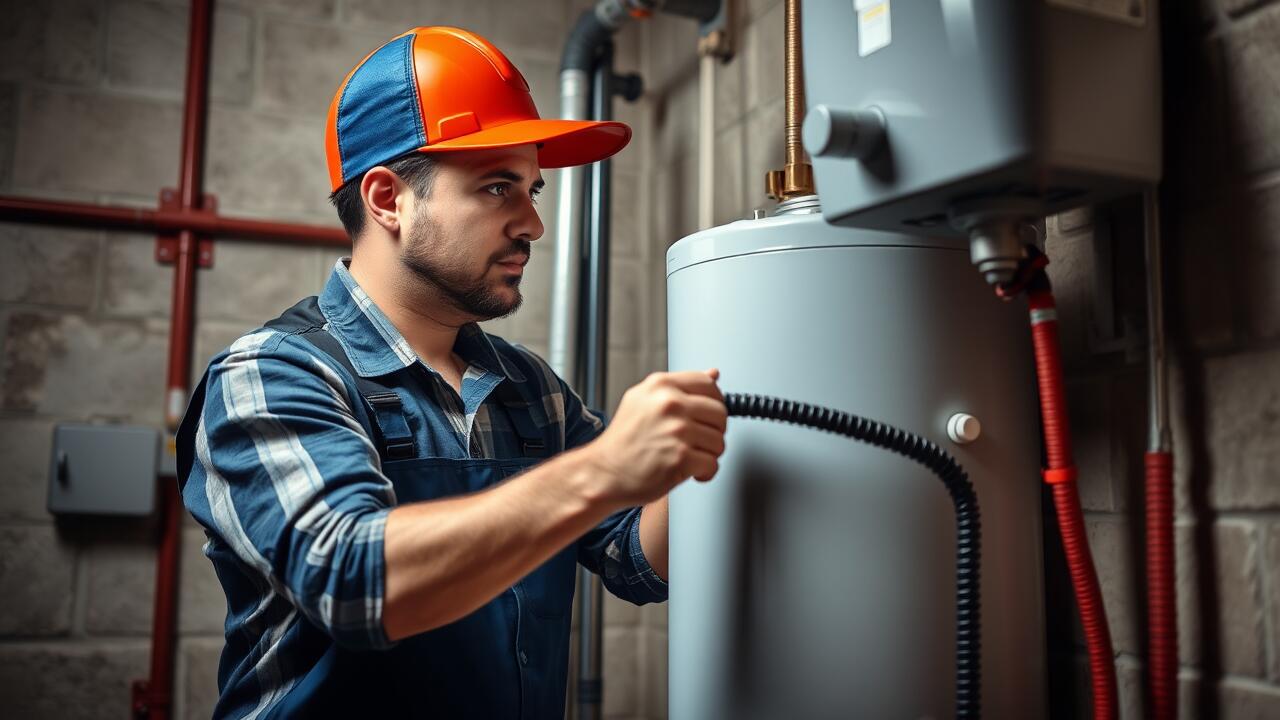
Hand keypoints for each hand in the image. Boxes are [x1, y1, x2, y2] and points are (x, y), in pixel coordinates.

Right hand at [584, 369, 727, 507]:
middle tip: (697, 441)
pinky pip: (712, 464)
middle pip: (720, 413)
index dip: (715, 402)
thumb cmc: (623, 440)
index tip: (708, 415)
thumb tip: (714, 374)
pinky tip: (690, 471)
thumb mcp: (644, 400)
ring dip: (708, 454)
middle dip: (714, 431)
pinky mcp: (681, 458)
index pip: (709, 384)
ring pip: (719, 440)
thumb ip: (680, 387)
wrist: (603, 472)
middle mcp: (670, 404)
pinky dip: (704, 473)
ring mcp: (677, 431)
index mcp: (661, 386)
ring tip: (689, 456)